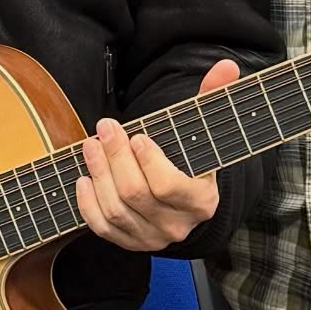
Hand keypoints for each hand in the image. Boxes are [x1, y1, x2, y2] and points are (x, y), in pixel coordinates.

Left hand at [75, 59, 240, 252]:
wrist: (186, 200)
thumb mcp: (204, 131)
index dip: (148, 161)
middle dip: (115, 158)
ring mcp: (152, 238)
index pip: (168, 187)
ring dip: (99, 174)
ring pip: (116, 210)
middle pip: (136, 194)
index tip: (137, 136)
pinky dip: (88, 205)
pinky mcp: (129, 243)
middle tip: (104, 129)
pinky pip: (102, 229)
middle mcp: (177, 226)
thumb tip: (227, 66)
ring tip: (91, 146)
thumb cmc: (191, 158)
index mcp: (201, 201)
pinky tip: (83, 179)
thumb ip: (214, 98)